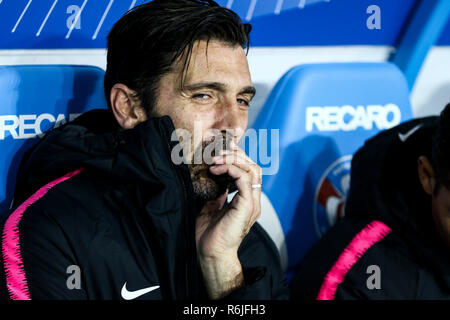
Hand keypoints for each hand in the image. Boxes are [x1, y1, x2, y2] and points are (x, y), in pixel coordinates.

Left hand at [195, 141, 261, 298]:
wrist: (210, 253)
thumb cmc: (209, 234)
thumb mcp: (212, 206)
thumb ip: (219, 192)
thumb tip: (216, 177)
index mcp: (247, 200)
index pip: (249, 171)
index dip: (237, 157)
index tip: (221, 149)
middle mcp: (253, 200)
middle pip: (253, 167)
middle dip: (236, 154)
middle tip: (217, 150)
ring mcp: (252, 203)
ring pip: (252, 169)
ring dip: (233, 159)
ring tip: (215, 158)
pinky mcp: (247, 206)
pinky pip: (245, 179)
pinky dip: (232, 169)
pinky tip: (217, 168)